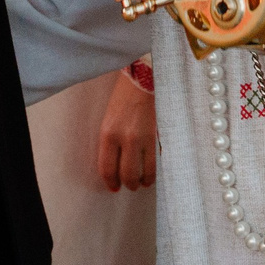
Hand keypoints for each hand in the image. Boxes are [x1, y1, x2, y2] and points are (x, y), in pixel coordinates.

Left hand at [97, 66, 157, 190]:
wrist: (143, 77)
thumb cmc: (124, 96)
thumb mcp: (109, 119)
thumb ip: (111, 141)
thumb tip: (116, 164)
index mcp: (108, 133)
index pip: (106, 168)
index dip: (110, 182)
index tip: (114, 187)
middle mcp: (124, 138)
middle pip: (126, 174)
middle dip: (128, 184)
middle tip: (130, 186)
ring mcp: (143, 137)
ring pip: (143, 171)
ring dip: (143, 181)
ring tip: (143, 183)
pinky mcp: (157, 135)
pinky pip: (156, 161)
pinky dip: (155, 170)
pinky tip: (154, 172)